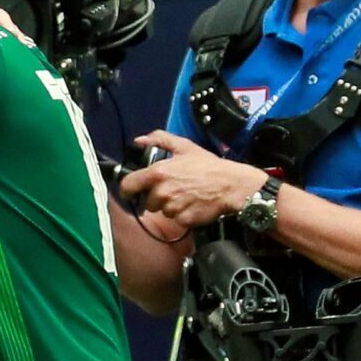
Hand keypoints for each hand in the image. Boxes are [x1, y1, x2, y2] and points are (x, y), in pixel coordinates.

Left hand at [119, 131, 267, 229]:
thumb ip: (160, 140)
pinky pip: (177, 219)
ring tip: (186, 195)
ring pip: (162, 211)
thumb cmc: (208, 166)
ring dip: (171, 206)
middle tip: (174, 189)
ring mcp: (173, 207)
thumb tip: (140, 140)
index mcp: (158, 173)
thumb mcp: (184, 147)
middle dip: (157, 197)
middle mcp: (162, 192)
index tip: (133, 191)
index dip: (128, 190)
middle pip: (147, 202)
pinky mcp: (183, 219)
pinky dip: (183, 214)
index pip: (128, 186)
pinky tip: (193, 204)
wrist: (231, 185)